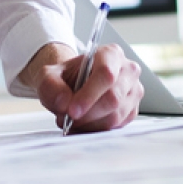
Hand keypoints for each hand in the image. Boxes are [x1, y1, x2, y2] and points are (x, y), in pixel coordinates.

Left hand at [29, 43, 143, 132]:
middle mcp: (127, 71)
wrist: (72, 86)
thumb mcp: (49, 75)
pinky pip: (116, 126)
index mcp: (111, 54)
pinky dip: (96, 130)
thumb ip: (51, 85)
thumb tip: (64, 102)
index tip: (72, 110)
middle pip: (112, 98)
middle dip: (87, 114)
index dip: (89, 95)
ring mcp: (133, 92)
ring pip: (115, 116)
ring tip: (72, 120)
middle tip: (68, 118)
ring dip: (90, 124)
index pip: (106, 74)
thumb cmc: (65, 78)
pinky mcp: (132, 111)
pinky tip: (83, 124)